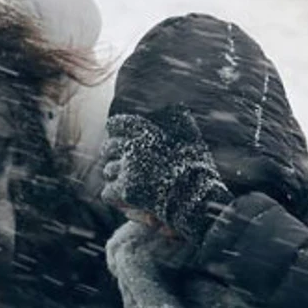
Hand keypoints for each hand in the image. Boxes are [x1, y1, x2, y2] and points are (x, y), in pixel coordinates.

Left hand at [101, 104, 232, 240]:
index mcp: (146, 130)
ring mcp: (128, 168)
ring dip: (115, 177)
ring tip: (126, 183)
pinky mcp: (125, 189)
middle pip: (108, 148)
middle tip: (117, 164)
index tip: (115, 138)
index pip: (116, 124)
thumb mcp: (189, 136)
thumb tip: (176, 107)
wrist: (198, 199)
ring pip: (108, 170)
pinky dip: (115, 197)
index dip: (114, 132)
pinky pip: (108, 192)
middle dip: (111, 156)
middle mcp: (133, 146)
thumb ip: (178, 120)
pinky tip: (125, 199)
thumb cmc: (197, 169)